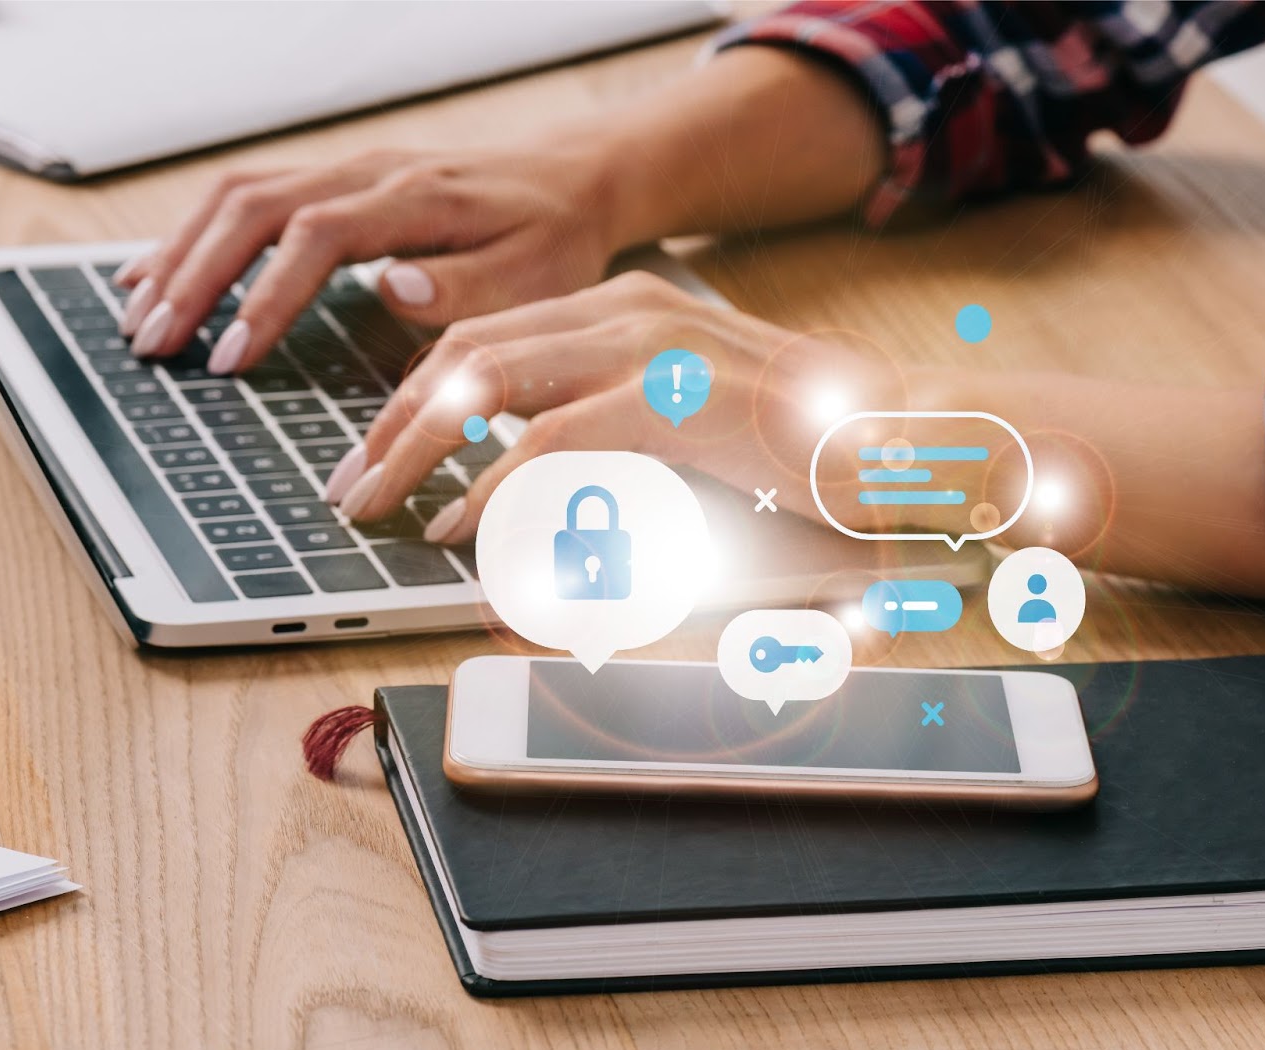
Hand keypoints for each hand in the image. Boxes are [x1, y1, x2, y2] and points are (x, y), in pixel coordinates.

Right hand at [114, 144, 623, 373]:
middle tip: (155, 344)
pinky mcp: (337, 181)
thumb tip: (387, 288)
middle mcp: (369, 173)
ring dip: (182, 255)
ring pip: (238, 196)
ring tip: (139, 319)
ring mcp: (347, 170)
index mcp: (415, 198)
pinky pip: (249, 196)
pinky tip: (158, 275)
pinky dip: (197, 235)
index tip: (231, 357)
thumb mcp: (536, 273)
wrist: (569, 182)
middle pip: (254, 207)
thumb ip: (466, 286)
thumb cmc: (555, 240)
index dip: (267, 295)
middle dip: (196, 276)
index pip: (317, 235)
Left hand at [325, 271, 909, 540]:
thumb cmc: (808, 443)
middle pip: (468, 348)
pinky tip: (463, 524)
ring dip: (418, 446)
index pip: (490, 334)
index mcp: (629, 309)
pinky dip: (494, 486)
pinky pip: (552, 441)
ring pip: (489, 380)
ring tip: (379, 505)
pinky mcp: (676, 401)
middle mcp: (630, 311)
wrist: (911, 434)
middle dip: (392, 418)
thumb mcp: (690, 428)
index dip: (417, 391)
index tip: (380, 449)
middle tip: (354, 485)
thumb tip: (533, 504)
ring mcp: (652, 349)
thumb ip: (611, 445)